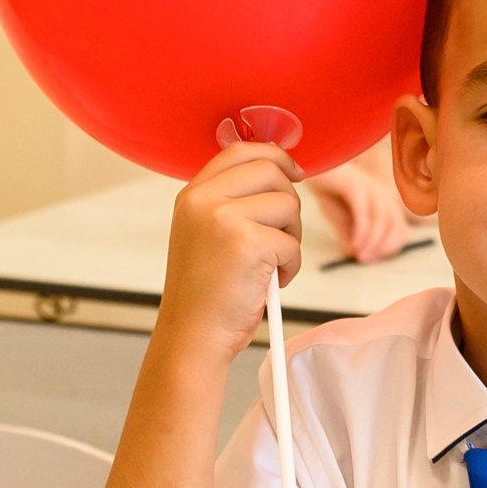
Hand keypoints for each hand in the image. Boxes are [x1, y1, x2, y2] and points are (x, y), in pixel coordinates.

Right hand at [161, 143, 305, 360]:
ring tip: (270, 264)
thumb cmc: (205, 294)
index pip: (240, 150)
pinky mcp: (248, 243)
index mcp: (192, 195)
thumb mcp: (204, 234)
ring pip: (288, 205)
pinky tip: (270, 283)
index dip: (274, 155)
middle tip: (280, 236)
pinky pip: (292, 242)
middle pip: (271, 171)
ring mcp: (224, 219)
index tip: (294, 172)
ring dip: (291, 238)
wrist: (192, 337)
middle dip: (289, 203)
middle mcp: (203, 200)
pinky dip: (291, 266)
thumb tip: (279, 171)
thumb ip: (229, 201)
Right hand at [306, 165, 407, 263]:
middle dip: (383, 247)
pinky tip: (353, 244)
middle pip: (396, 226)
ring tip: (360, 256)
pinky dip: (361, 231)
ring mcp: (371, 187)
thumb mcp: (341, 220)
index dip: (390, 248)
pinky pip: (364, 211)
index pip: (401, 231)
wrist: (312, 168)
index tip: (372, 260)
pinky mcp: (355, 184)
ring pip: (382, 220)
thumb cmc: (329, 191)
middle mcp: (383, 194)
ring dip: (372, 242)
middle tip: (365, 260)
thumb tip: (354, 254)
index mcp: (386, 203)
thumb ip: (349, 236)